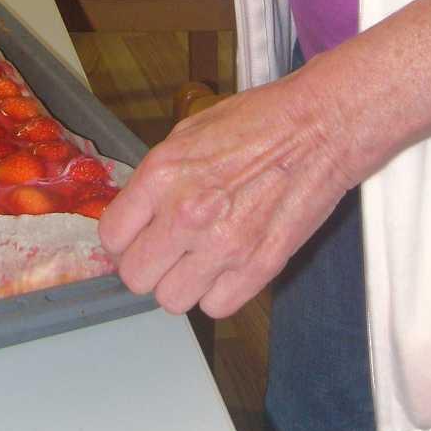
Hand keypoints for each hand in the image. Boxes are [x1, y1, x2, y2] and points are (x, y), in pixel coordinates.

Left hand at [98, 60, 355, 318]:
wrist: (318, 129)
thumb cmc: (257, 122)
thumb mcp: (188, 133)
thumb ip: (157, 179)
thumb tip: (136, 215)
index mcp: (162, 174)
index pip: (112, 236)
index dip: (122, 239)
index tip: (135, 236)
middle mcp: (186, 214)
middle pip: (136, 277)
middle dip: (146, 265)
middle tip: (164, 251)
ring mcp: (224, 245)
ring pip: (171, 300)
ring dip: (180, 283)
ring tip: (198, 259)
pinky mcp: (259, 267)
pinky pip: (216, 307)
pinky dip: (218, 293)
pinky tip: (226, 266)